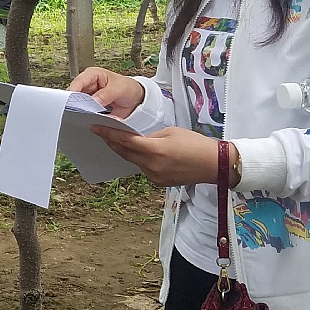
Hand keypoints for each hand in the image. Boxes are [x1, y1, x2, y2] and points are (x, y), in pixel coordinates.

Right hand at [68, 67, 145, 117]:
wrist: (136, 99)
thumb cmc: (128, 87)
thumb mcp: (119, 88)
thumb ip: (106, 94)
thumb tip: (94, 101)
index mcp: (92, 75)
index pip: (78, 82)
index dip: (73, 92)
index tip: (74, 103)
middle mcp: (88, 85)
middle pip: (74, 95)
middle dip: (76, 104)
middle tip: (81, 112)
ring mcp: (89, 98)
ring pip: (78, 105)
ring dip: (81, 112)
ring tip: (87, 117)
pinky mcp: (92, 108)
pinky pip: (85, 113)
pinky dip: (87, 117)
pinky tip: (91, 120)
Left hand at [89, 126, 221, 187]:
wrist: (214, 165)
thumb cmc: (196, 144)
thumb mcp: (171, 132)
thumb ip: (150, 136)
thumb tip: (136, 138)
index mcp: (155, 150)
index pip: (125, 140)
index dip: (108, 134)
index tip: (95, 128)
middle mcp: (152, 166)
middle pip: (125, 152)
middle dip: (113, 142)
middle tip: (102, 132)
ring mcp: (154, 176)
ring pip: (134, 161)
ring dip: (126, 151)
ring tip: (119, 140)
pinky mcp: (158, 182)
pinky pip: (143, 168)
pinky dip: (139, 160)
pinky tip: (140, 153)